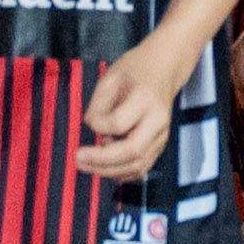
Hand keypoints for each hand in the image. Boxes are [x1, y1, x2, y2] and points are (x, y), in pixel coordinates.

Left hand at [80, 36, 187, 178]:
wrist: (165, 69)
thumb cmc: (135, 70)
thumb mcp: (111, 77)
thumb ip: (99, 104)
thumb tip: (91, 128)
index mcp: (145, 99)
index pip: (119, 123)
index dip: (99, 126)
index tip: (89, 120)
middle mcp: (158, 121)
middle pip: (132, 151)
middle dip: (102, 160)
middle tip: (78, 159)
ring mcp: (162, 136)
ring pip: (138, 165)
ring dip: (109, 171)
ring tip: (86, 167)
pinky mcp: (160, 145)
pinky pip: (142, 167)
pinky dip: (122, 173)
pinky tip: (104, 170)